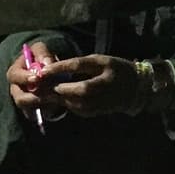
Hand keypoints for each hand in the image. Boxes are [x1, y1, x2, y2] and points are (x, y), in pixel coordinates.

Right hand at [7, 40, 61, 117]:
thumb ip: (43, 54)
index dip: (25, 78)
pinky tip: (56, 106)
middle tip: (50, 94)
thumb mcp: (40, 50)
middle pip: (20, 99)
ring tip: (55, 99)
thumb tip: (47, 64)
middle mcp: (16, 89)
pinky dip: (46, 112)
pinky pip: (36, 116)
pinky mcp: (30, 110)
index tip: (37, 78)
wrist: (46, 69)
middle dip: (35, 98)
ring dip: (43, 105)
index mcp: (15, 72)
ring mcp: (23, 101)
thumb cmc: (41, 57)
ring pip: (29, 109)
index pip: (15, 77)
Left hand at [11, 52, 141, 117]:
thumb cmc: (116, 69)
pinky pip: (73, 107)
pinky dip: (63, 102)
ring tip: (42, 91)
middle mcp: (103, 86)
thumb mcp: (101, 60)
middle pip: (76, 89)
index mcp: (105, 68)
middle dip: (56, 87)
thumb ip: (81, 65)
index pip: (80, 66)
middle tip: (40, 84)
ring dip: (56, 96)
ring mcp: (99, 102)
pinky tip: (55, 97)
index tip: (43, 68)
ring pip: (73, 101)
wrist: (134, 89)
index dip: (60, 67)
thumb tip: (56, 68)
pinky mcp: (92, 112)